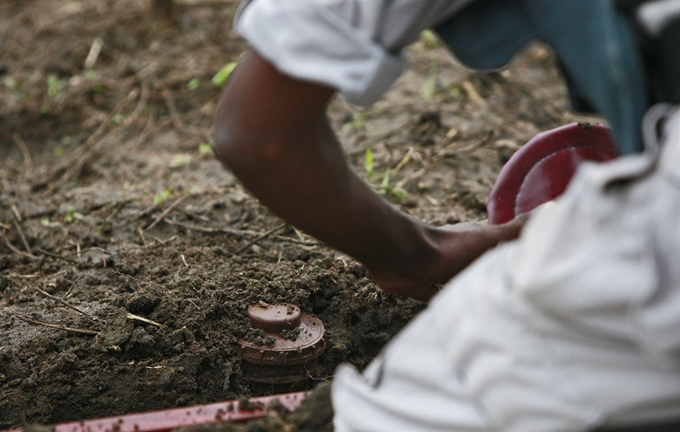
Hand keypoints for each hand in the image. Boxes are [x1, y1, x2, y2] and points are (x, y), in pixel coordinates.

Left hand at [369, 214, 529, 301]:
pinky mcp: (420, 284)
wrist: (403, 258)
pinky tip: (453, 314)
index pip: (500, 238)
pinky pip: (436, 295)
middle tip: (514, 288)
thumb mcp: (489, 237)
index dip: (514, 244)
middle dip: (495, 271)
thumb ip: (517, 229)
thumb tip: (553, 208)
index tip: (531, 255)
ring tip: (490, 304)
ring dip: (472, 287)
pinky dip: (445, 302)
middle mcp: (458, 252)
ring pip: (460, 279)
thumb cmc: (448, 246)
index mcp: (475, 238)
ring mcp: (438, 269)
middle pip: (481, 261)